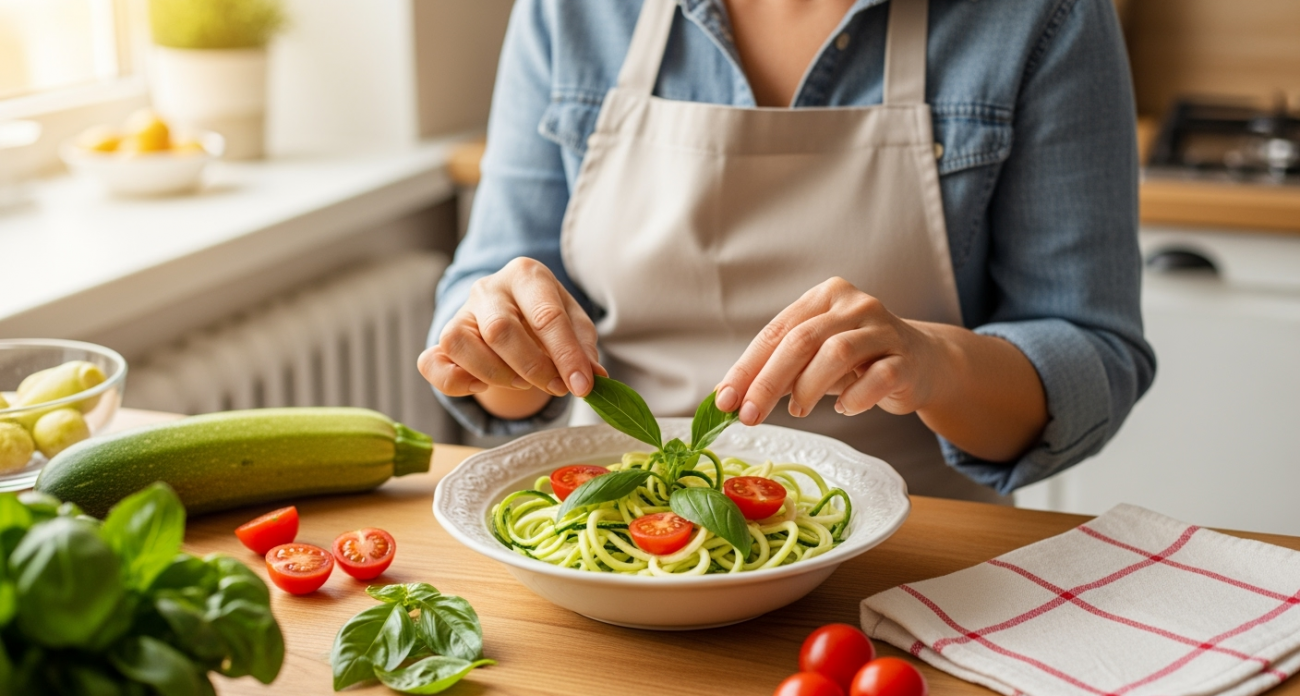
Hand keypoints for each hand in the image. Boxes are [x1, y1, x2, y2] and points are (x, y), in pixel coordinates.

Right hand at [418, 258, 603, 402]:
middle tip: (556, 387)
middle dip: (532, 367)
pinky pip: (432, 363)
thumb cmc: (546, 315)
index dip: (566, 356)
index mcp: (526, 275)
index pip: (546, 315)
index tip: (582, 386)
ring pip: (460, 344)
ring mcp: (459, 312)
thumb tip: (594, 378)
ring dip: (495, 374)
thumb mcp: (574, 323)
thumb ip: (584, 348)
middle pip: (500, 330)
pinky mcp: (441, 339)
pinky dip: (455, 382)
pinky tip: (482, 385)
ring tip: (522, 381)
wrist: (513, 310)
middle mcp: (488, 288)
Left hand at [714, 277, 946, 425]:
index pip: (776, 331)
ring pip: (837, 353)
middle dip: (768, 381)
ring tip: (798, 410)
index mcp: (824, 296)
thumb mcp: (814, 358)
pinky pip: (877, 378)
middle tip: (749, 414)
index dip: (747, 367)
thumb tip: (728, 397)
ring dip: (808, 388)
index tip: (724, 399)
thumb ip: (777, 369)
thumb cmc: (857, 361)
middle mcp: (855, 304)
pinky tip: (845, 408)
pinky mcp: (907, 358)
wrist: (922, 362)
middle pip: (801, 340)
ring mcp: (884, 328)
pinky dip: (854, 398)